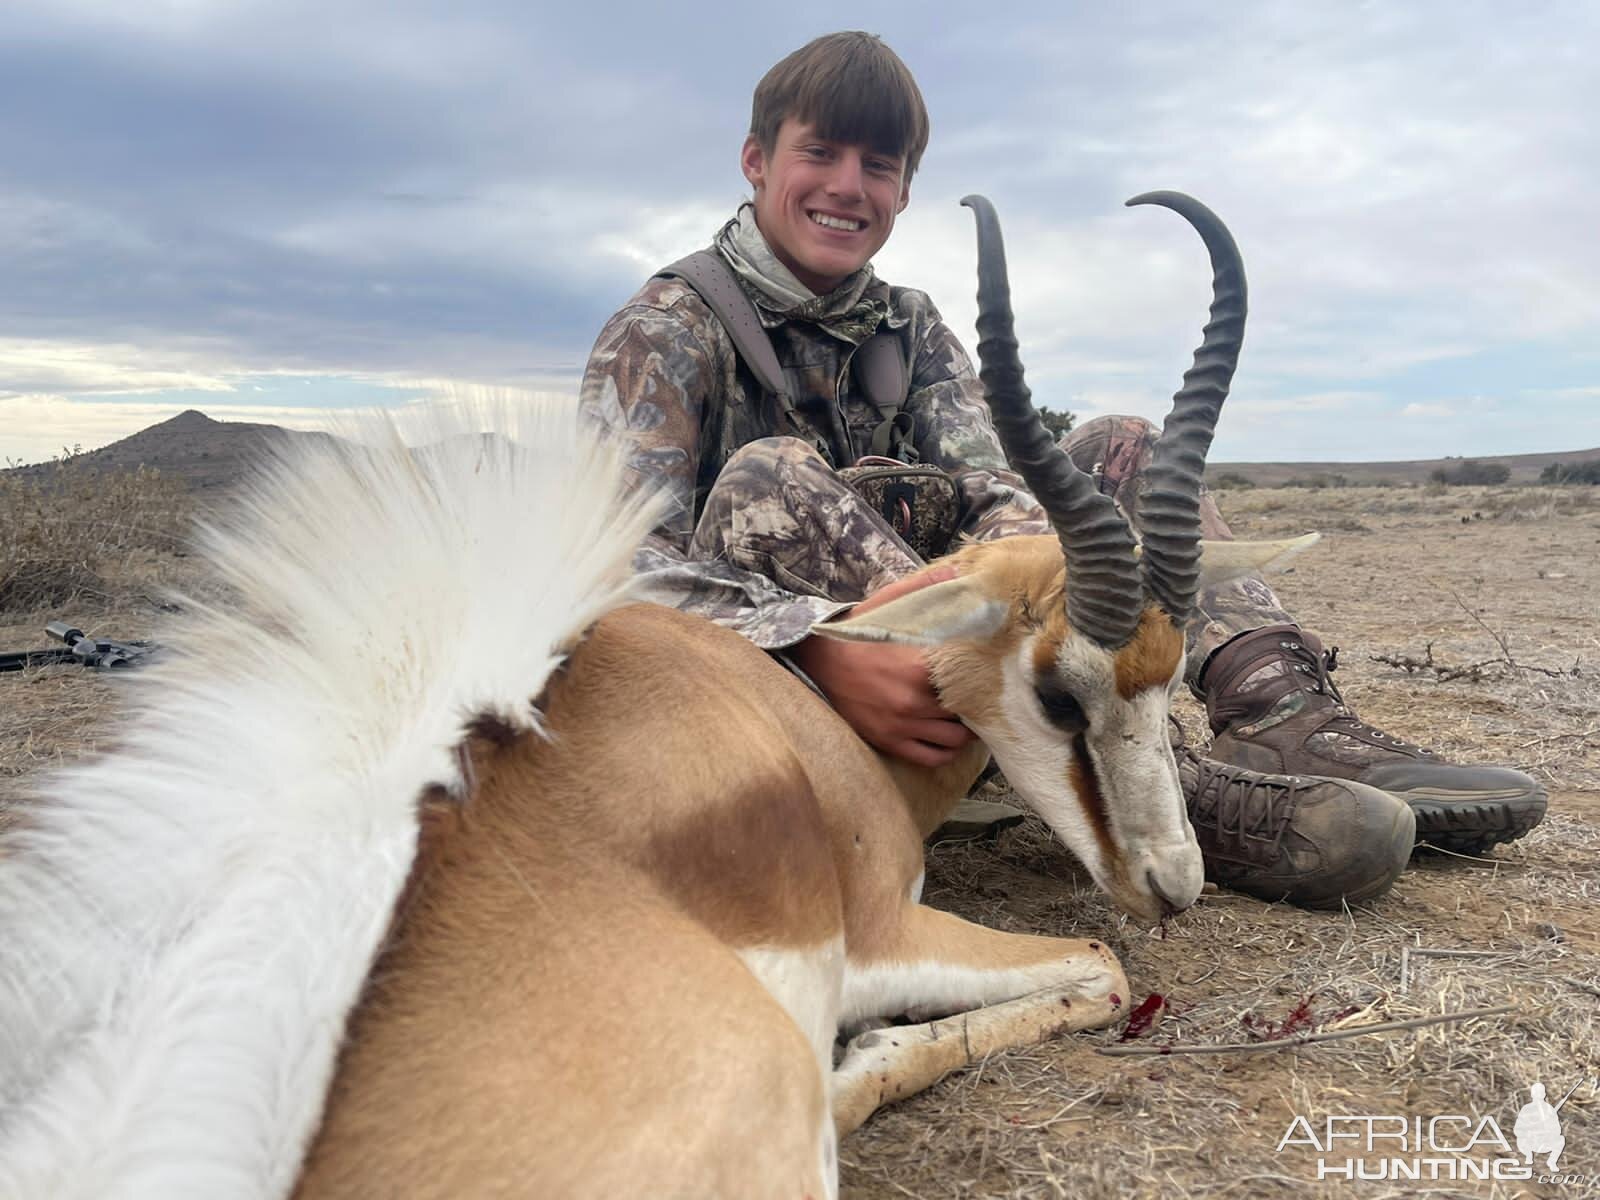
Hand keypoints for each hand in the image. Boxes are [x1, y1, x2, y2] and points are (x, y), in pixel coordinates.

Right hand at [790, 569, 975, 767]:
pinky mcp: (890, 741)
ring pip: (956, 739)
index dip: (983, 673)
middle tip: (982, 694)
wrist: (816, 663)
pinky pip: (933, 757)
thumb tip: (959, 574)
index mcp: (919, 665)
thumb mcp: (888, 603)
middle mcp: (915, 700)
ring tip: (967, 716)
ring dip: (966, 730)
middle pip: (968, 710)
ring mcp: (903, 725)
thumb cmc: (855, 634)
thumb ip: (925, 590)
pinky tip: (949, 737)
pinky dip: (947, 750)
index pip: (970, 675)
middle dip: (977, 703)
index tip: (988, 668)